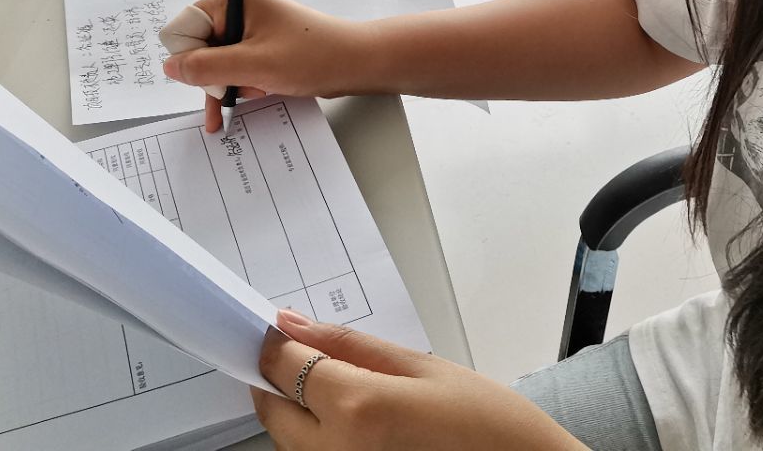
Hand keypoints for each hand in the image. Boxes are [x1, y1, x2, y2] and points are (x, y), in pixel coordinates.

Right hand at [161, 0, 377, 131]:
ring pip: (219, 62)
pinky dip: (245, 83)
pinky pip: (238, 66)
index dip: (190, 56)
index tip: (205, 79)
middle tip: (232, 95)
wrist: (355, 64)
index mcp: (234, 0)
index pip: (187, 26)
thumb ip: (207, 67)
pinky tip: (263, 91)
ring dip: (233, 84)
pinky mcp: (262, 44)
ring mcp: (251, 27)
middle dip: (215, 76)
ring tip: (260, 90)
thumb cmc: (309, 58)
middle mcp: (239, 9)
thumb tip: (169, 66)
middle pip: (201, 47)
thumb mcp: (253, 65)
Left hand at [253, 310, 584, 450]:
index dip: (275, 343)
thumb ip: (349, 345)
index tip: (273, 329)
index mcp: (359, 410)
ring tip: (333, 388)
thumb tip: (293, 324)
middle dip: (278, 380)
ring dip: (296, 412)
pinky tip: (347, 421)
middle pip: (275, 411)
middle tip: (299, 355)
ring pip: (288, 444)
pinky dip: (317, 438)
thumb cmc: (489, 425)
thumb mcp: (421, 366)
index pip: (285, 366)